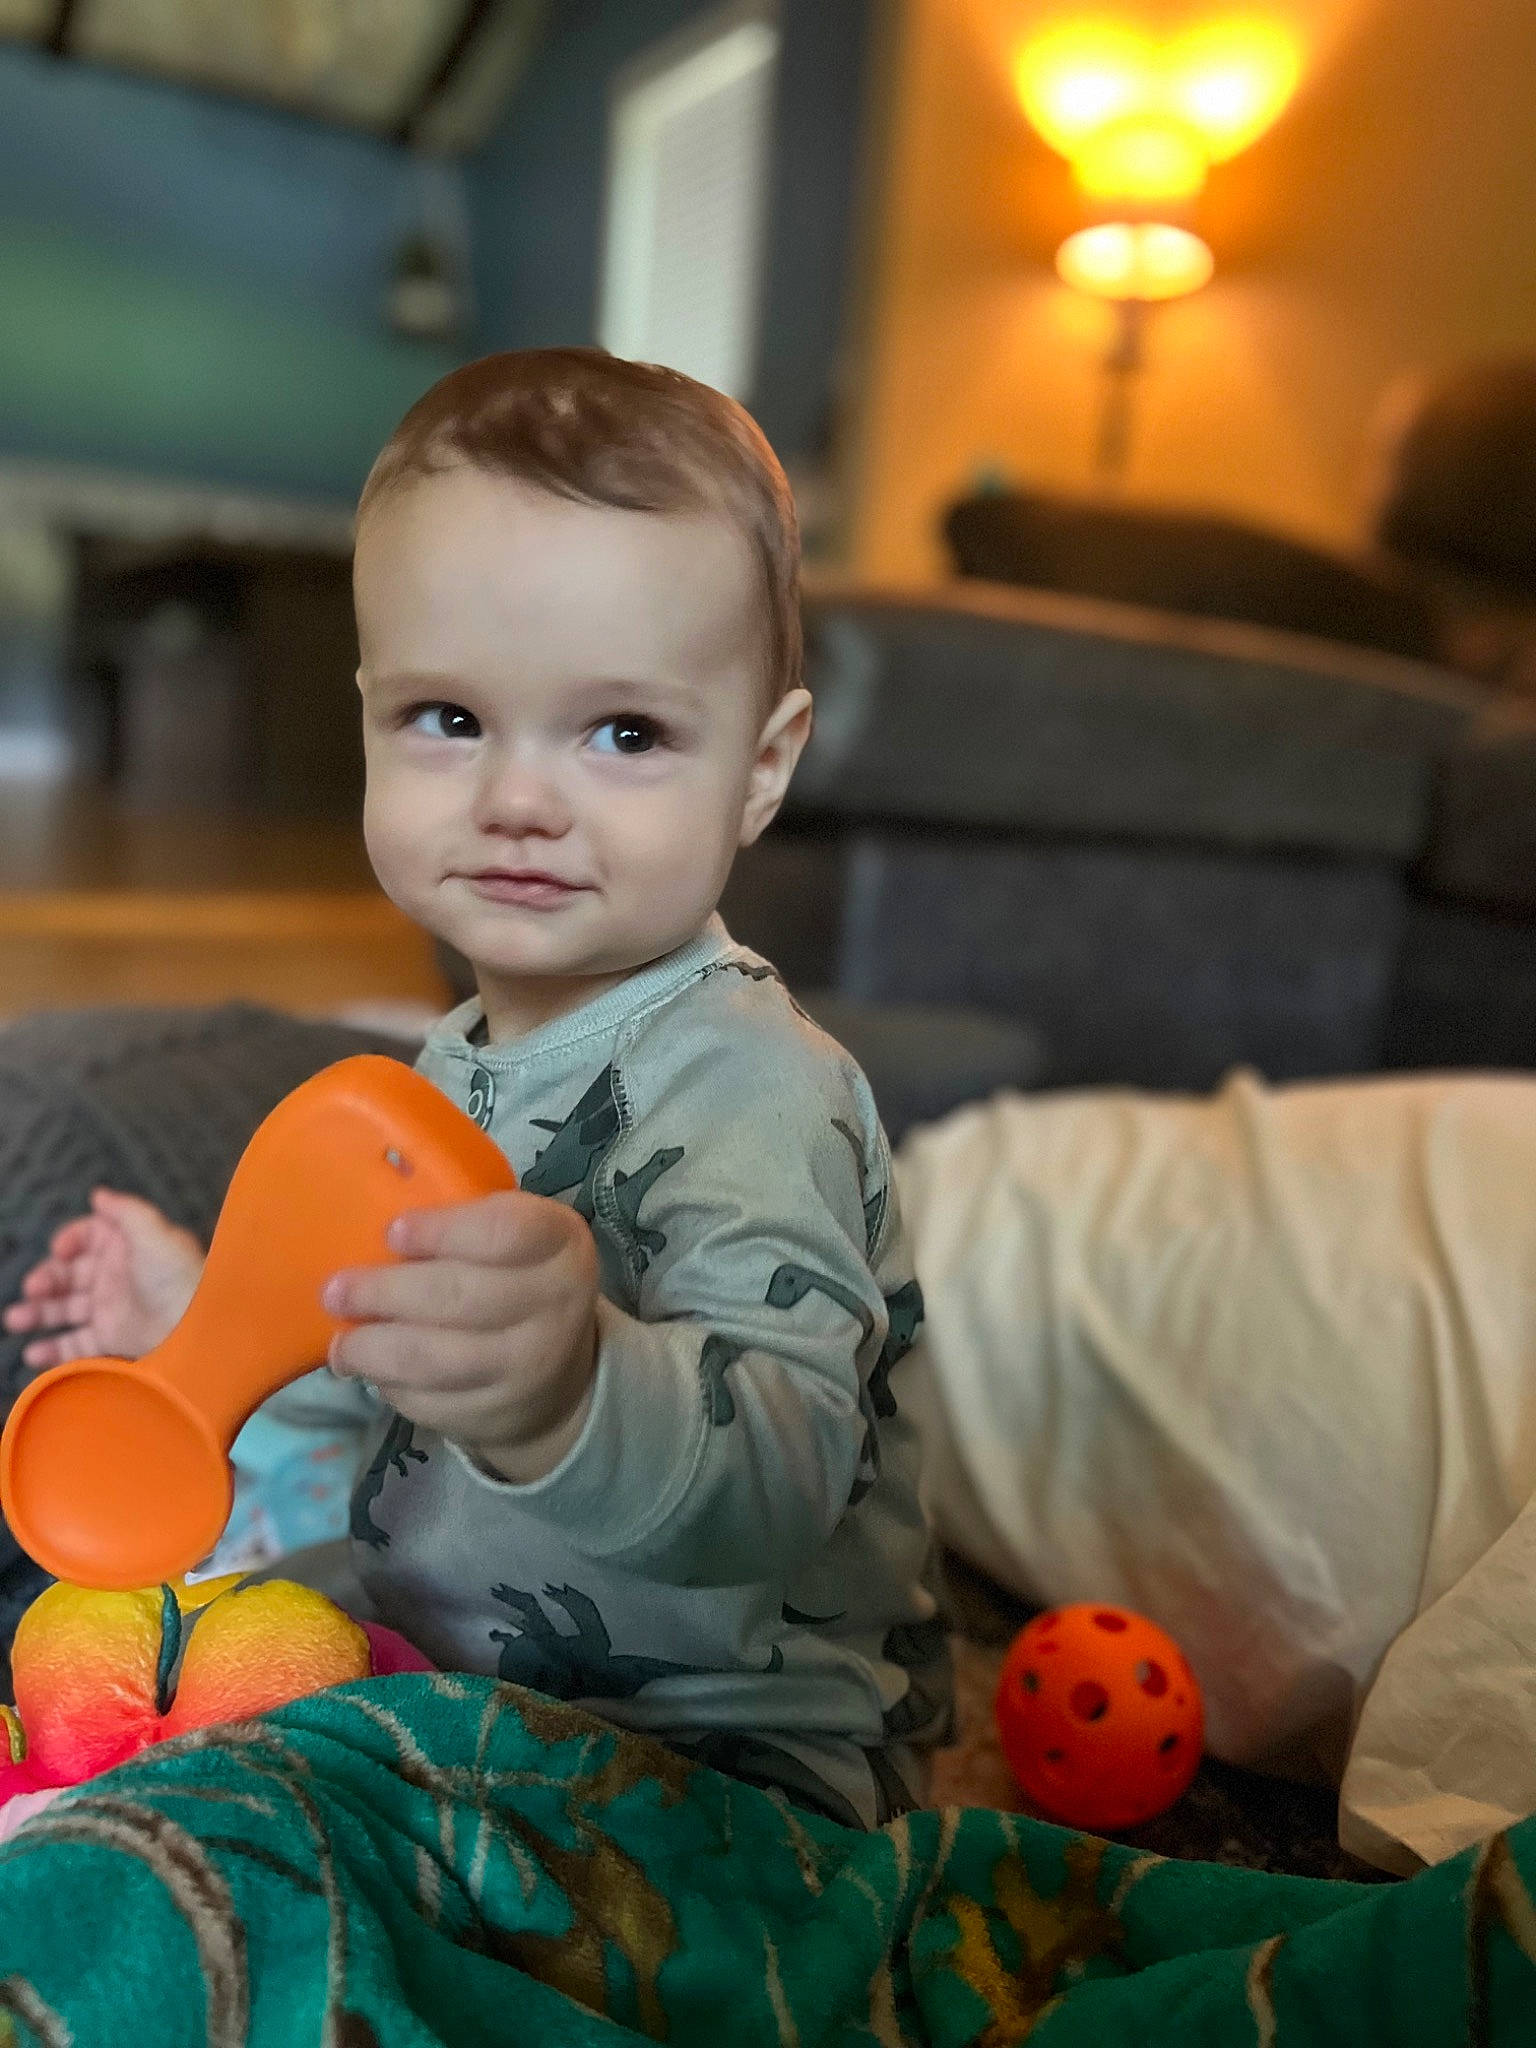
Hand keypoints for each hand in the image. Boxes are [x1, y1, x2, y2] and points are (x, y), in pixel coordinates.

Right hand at [2, 1189, 204, 1368]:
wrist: (198, 1326)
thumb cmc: (177, 1276)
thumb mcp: (154, 1232)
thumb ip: (125, 1210)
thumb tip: (99, 1193)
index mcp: (127, 1246)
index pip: (87, 1237)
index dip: (69, 1240)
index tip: (59, 1250)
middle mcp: (116, 1275)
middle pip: (69, 1273)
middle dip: (45, 1279)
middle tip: (32, 1290)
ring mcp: (112, 1308)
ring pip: (65, 1309)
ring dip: (38, 1313)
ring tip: (15, 1319)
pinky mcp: (112, 1338)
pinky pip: (76, 1344)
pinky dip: (53, 1349)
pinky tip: (33, 1353)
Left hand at [322, 1189, 598, 1484]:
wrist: (561, 1372)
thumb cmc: (516, 1278)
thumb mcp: (512, 1236)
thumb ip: (462, 1223)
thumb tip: (364, 1221)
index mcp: (558, 1241)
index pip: (505, 1232)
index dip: (442, 1231)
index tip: (392, 1233)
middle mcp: (556, 1304)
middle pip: (458, 1297)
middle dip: (385, 1293)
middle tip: (335, 1292)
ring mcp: (531, 1367)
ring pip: (435, 1359)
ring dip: (374, 1350)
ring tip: (341, 1345)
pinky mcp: (500, 1414)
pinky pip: (430, 1402)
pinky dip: (391, 1386)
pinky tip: (373, 1372)